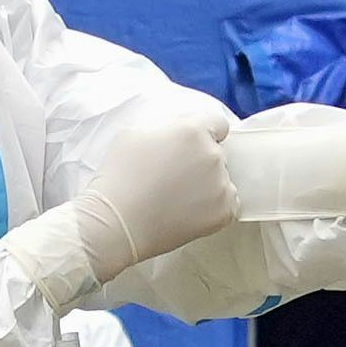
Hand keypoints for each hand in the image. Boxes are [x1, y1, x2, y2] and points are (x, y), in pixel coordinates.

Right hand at [0, 109, 241, 310]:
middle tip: (174, 178)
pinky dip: (213, 208)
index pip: (217, 123)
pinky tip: (189, 212)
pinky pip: (228, 204)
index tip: (189, 148)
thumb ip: (166, 129)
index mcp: (192, 131)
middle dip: (200, 161)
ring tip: (178, 200)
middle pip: (217, 153)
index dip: (204, 134)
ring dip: (207, 185)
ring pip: (222, 180)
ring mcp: (221, 185)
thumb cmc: (119, 176)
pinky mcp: (223, 212)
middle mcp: (212, 155)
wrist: (117, 223)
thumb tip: (178, 135)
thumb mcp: (134, 134)